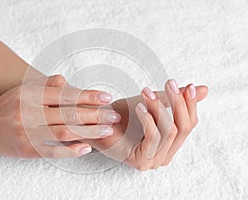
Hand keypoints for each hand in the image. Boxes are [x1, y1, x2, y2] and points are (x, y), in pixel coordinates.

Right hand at [0, 75, 120, 157]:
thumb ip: (46, 86)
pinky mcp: (26, 150)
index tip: (105, 98)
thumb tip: (67, 82)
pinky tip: (86, 148)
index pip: (65, 95)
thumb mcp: (23, 89)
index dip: (87, 96)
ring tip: (107, 130)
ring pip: (64, 132)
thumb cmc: (7, 105)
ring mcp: (27, 133)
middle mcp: (29, 113)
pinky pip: (52, 151)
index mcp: (30, 95)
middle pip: (68, 114)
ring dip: (88, 132)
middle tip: (114, 115)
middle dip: (94, 115)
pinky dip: (70, 151)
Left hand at [82, 80, 207, 170]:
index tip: (188, 86)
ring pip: (169, 130)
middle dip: (178, 103)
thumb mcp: (153, 103)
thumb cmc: (123, 116)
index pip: (190, 124)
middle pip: (184, 128)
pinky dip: (148, 119)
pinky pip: (154, 137)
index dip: (191, 104)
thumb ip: (175, 98)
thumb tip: (203, 89)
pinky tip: (140, 107)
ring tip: (147, 92)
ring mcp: (154, 161)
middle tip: (169, 84)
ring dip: (159, 107)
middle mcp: (166, 155)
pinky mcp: (141, 162)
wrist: (98, 123)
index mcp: (171, 143)